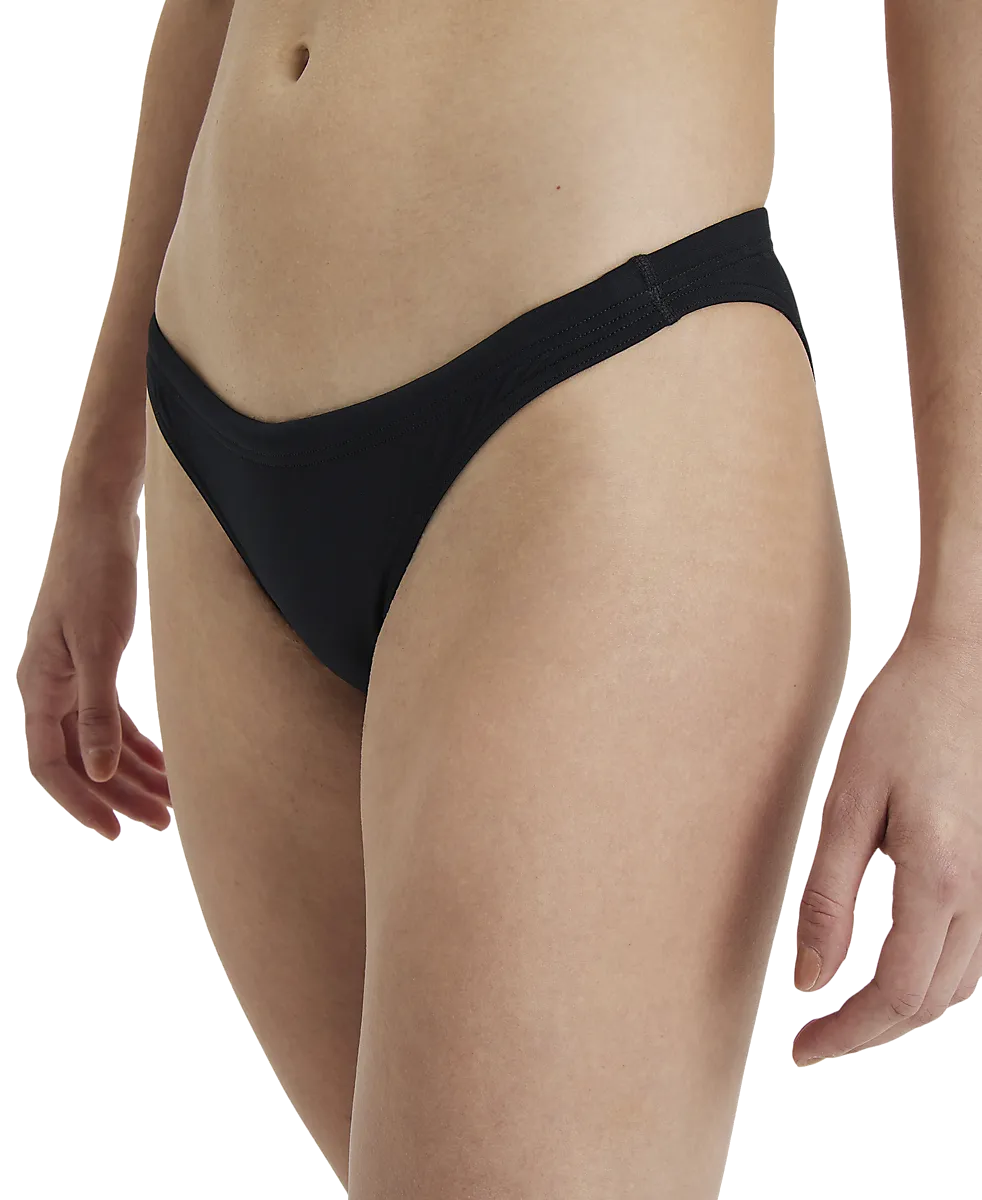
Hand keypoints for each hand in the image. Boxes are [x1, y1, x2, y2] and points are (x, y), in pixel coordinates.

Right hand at [17, 497, 170, 840]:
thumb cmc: (96, 576)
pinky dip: (138, 740)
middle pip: (82, 759)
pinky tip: (167, 760)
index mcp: (39, 688)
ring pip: (100, 741)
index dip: (81, 802)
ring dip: (134, 771)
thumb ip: (96, 711)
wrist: (101, 522)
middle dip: (122, 792)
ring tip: (174, 800)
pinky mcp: (95, 662)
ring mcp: (72, 676)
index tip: (116, 831)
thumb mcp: (98, 647)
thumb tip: (95, 772)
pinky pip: (112, 716)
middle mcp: (50, 688)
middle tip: (165, 821)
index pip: (51, 766)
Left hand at [791, 624, 980, 1065]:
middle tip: (816, 1041)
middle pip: (932, 1002)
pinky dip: (938, 977)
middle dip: (870, 1032)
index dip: (845, 1035)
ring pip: (964, 985)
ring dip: (905, 1009)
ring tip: (849, 1012)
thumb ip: (831, 895)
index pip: (893, 994)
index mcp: (941, 879)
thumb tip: (812, 978)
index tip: (801, 1052)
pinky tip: (902, 966)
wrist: (969, 666)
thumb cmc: (902, 721)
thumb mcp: (849, 803)